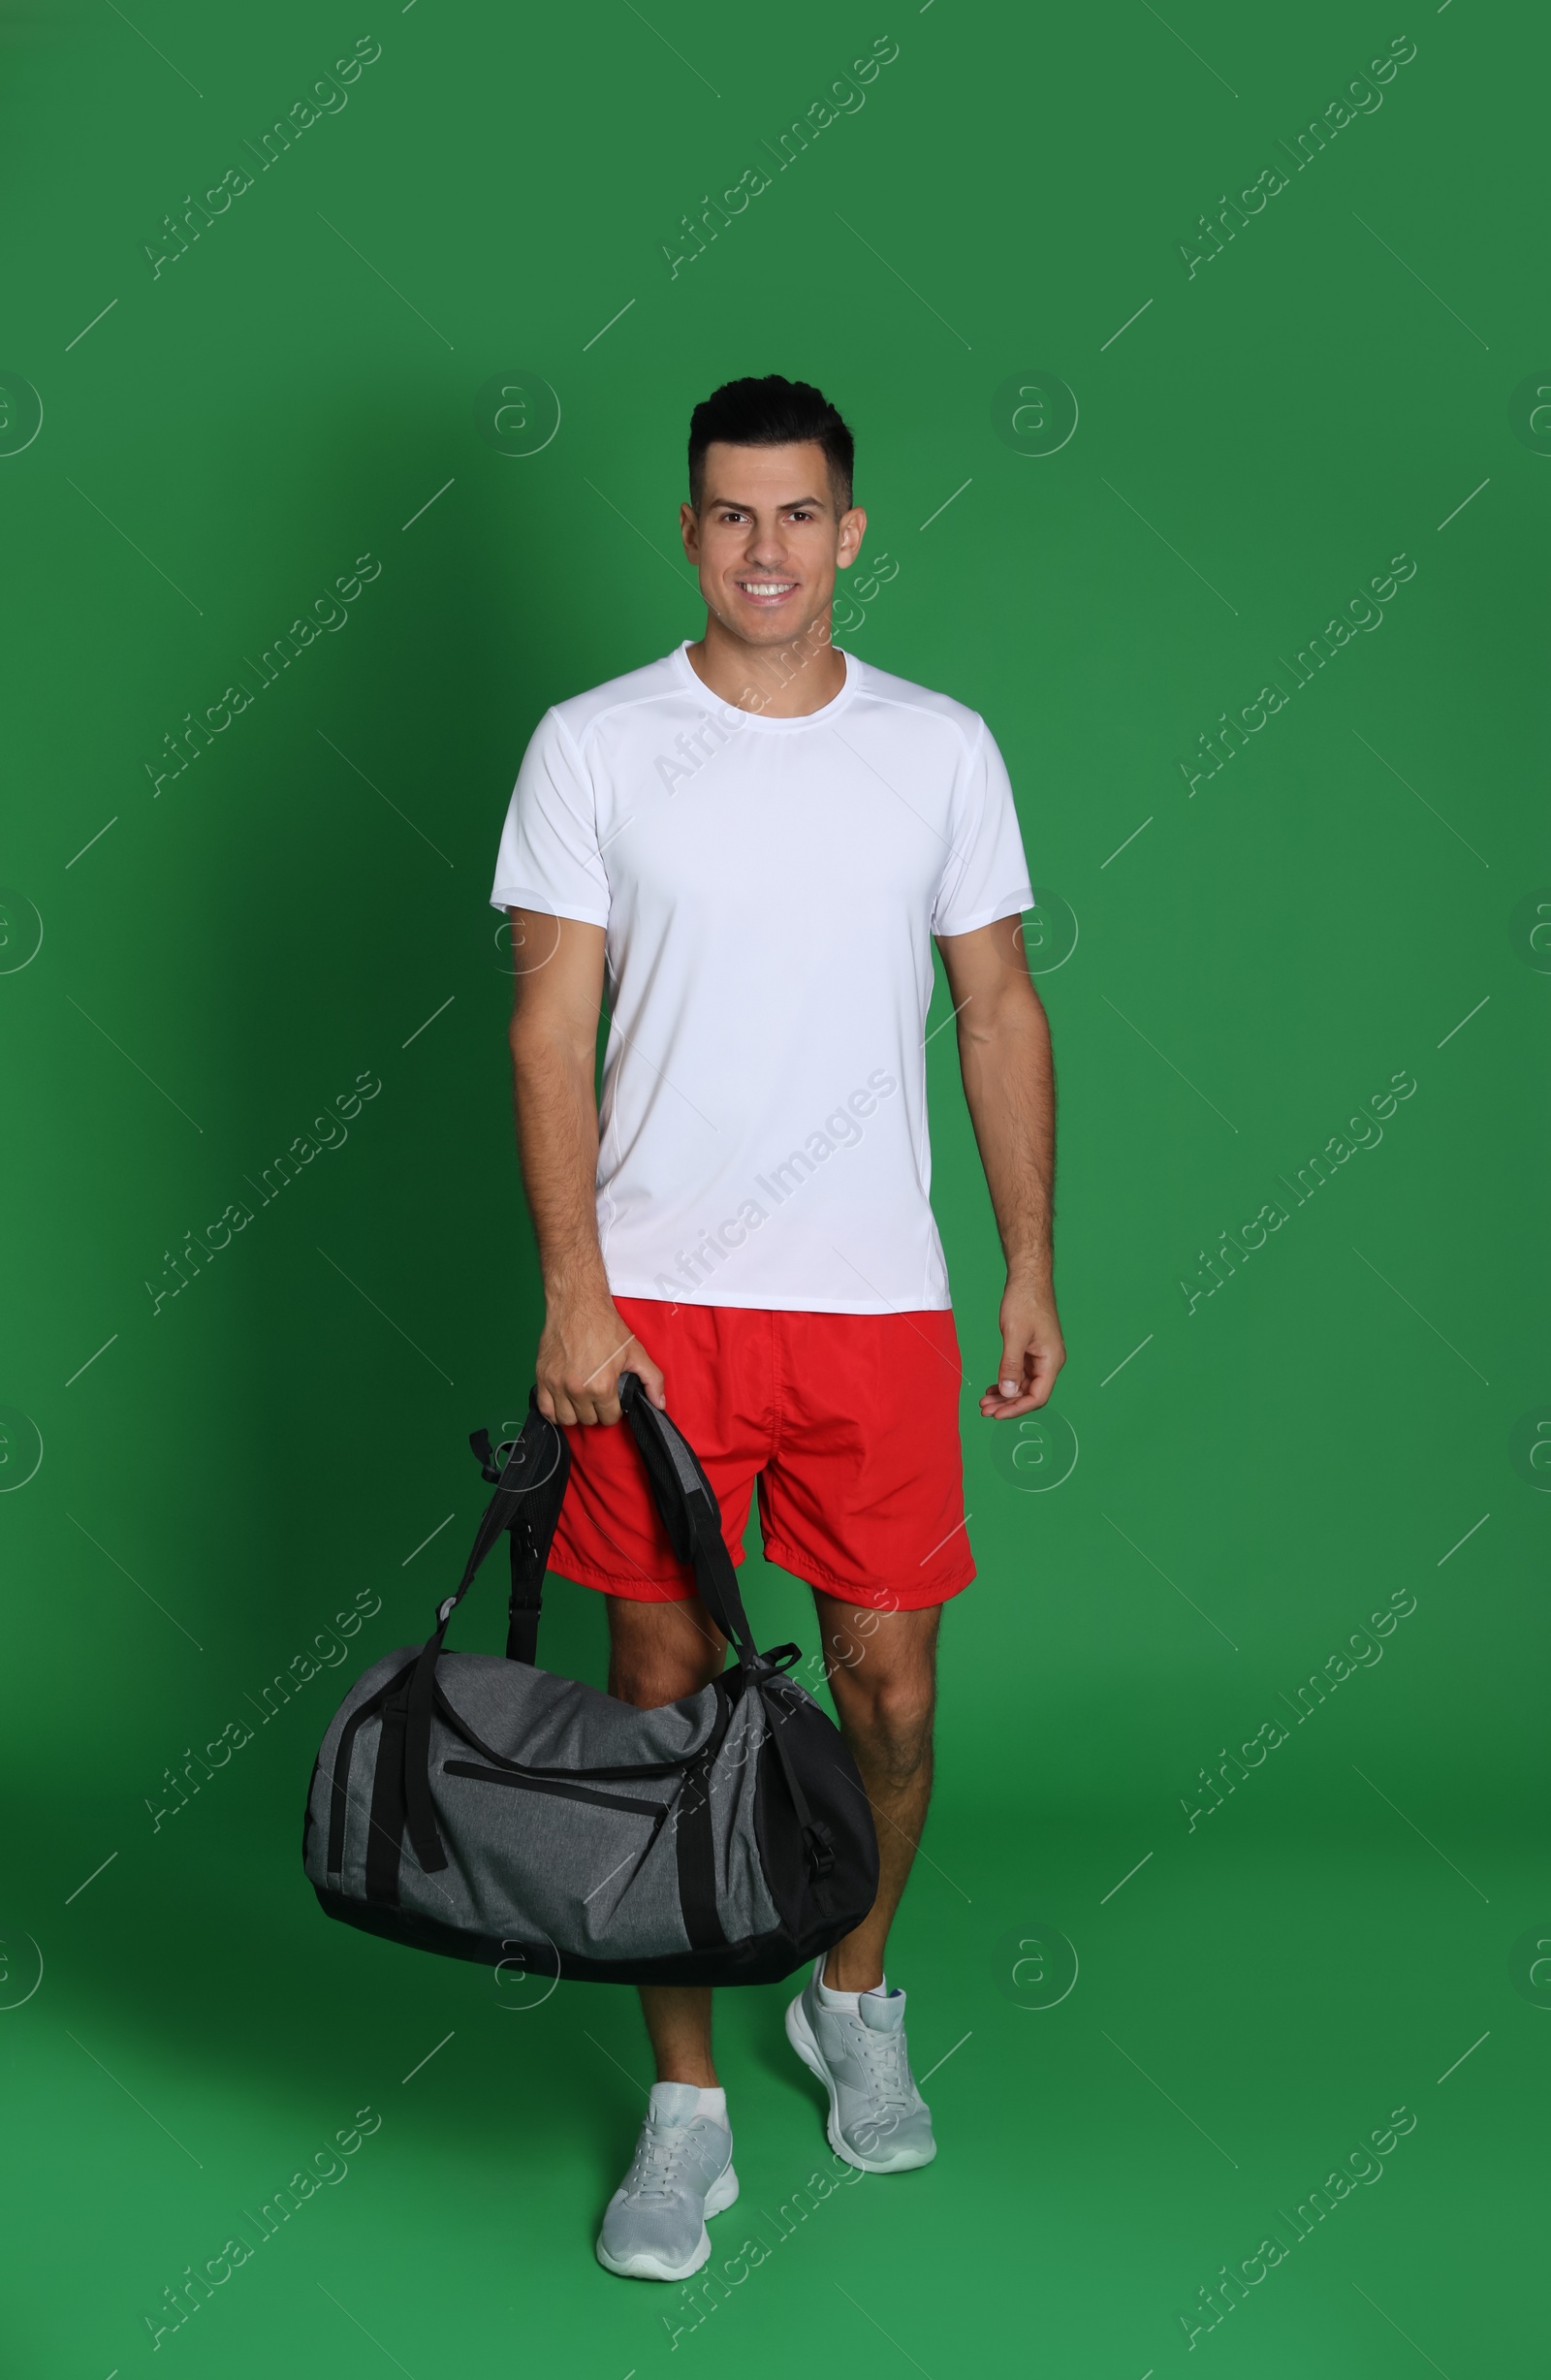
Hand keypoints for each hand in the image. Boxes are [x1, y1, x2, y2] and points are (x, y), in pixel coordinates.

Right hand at [535, 1296, 665, 1425]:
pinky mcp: (542, 1378)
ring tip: (582, 1399)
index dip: (614, 1409)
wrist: (577, 1305)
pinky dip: (554, 1411)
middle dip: (596, 1411)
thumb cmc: (604, 1326)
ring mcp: (557, 1384)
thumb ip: (653, 1380)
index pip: (609, 1418)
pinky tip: (564, 1401)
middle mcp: (577, 1389)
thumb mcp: (636, 1352)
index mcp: (601, 1386)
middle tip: (598, 1396)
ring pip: (566, 1419)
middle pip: (588, 1420)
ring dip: (576, 1413)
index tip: (612, 1399)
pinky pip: (545, 1410)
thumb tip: (659, 1403)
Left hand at [979, 1276, 1064, 1418]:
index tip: (996, 1415)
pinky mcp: (1032, 1351)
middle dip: (1007, 1404)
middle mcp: (1050, 1362)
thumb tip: (1009, 1392)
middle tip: (984, 1411)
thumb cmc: (1025, 1302)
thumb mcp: (1014, 1335)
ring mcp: (1041, 1357)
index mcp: (1052, 1360)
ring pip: (1023, 1385)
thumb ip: (1011, 1365)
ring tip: (984, 1402)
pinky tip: (992, 1388)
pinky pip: (1020, 1373)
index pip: (1037, 1396)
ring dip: (1005, 1395)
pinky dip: (1006, 1381)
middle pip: (1030, 1393)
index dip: (1017, 1408)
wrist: (1028, 1280)